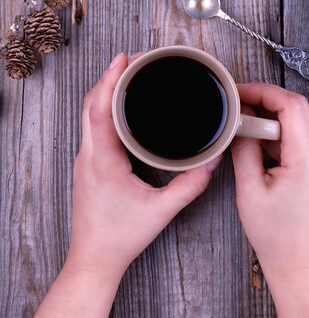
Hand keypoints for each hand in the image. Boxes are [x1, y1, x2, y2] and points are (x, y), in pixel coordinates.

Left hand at [66, 52, 221, 280]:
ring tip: (128, 74)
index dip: (109, 81)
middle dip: (109, 76)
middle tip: (133, 59)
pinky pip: (92, 126)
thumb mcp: (162, 210)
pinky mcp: (89, 165)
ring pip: (89, 114)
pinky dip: (104, 107)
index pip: (100, 112)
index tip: (122, 59)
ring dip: (105, 91)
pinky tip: (121, 105)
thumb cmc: (121, 237)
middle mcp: (89, 156)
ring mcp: (86, 160)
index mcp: (103, 163)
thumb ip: (191, 185)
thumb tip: (213, 161)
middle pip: (91, 105)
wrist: (94, 258)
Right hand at [231, 83, 308, 280]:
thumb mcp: (249, 189)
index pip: (291, 106)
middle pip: (299, 107)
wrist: (294, 260)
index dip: (264, 92)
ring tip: (245, 121)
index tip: (240, 93)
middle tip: (240, 102)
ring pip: (300, 120)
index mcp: (307, 159)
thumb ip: (244, 150)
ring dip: (273, 115)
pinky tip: (257, 139)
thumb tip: (240, 123)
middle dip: (268, 98)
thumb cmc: (273, 233)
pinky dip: (278, 132)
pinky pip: (299, 137)